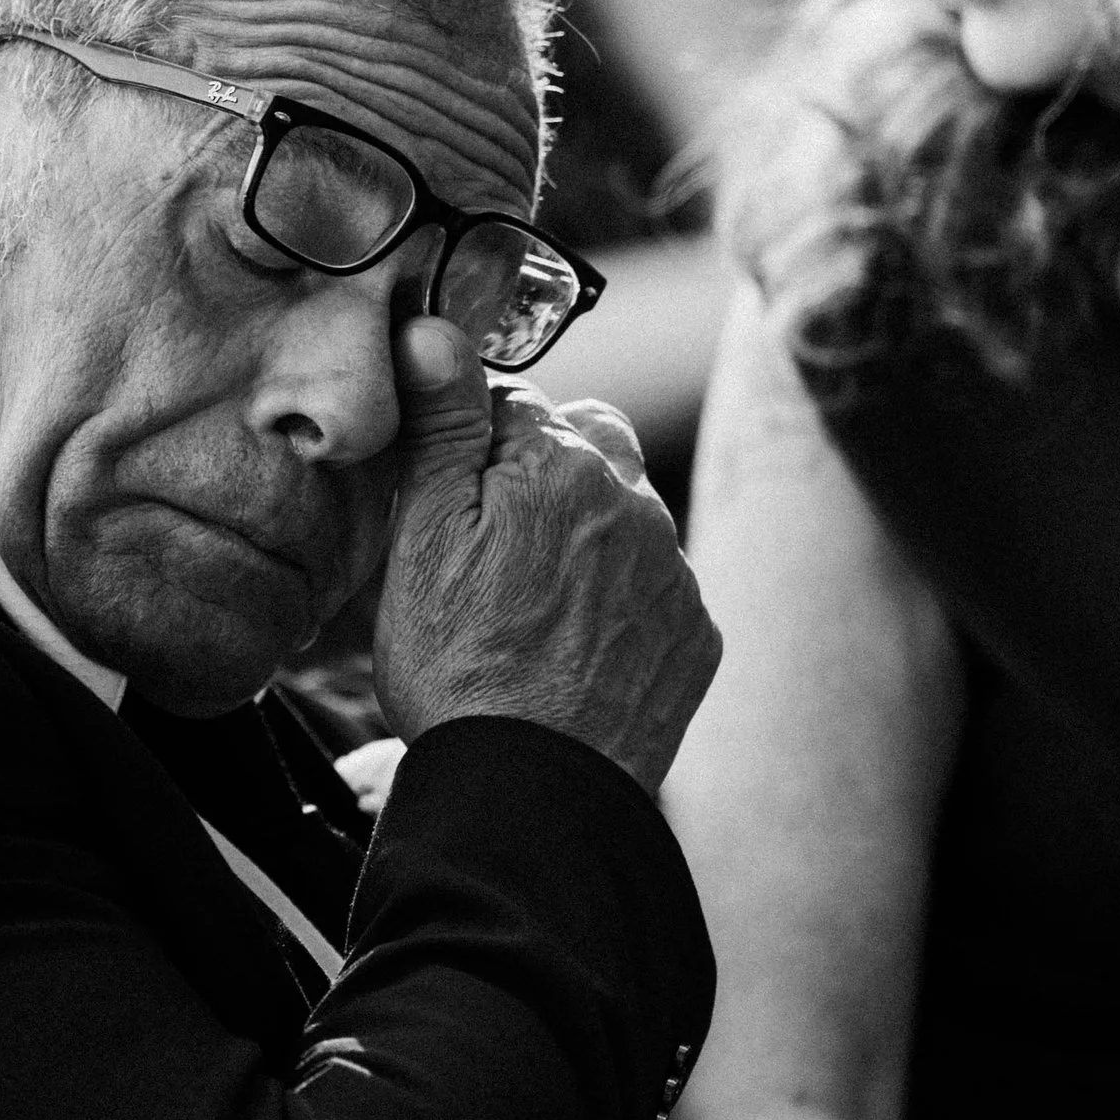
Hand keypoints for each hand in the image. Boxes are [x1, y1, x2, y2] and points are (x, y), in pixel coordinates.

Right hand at [372, 315, 721, 794]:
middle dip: (546, 472)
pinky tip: (574, 651)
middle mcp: (637, 503)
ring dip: (588, 536)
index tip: (450, 503)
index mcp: (562, 464)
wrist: (534, 793)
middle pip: (588, 445)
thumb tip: (434, 326)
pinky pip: (659, 590)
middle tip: (493, 548)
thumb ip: (441, 425)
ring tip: (531, 611)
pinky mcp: (697, 637)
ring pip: (627, 516)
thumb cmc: (459, 667)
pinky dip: (622, 604)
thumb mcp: (422, 538)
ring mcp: (676, 573)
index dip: (472, 450)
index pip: (516, 406)